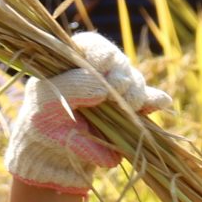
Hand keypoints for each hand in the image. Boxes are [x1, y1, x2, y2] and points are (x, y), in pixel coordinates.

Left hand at [4, 32, 173, 195]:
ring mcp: (116, 91)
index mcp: (75, 61)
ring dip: (135, 92)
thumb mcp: (46, 103)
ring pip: (134, 81)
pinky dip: (154, 101)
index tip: (103, 65)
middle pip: (119, 63)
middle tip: (117, 94)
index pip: (93, 45)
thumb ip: (72, 89)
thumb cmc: (41, 123)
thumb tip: (104, 88)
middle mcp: (99, 72)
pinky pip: (148, 101)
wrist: (52, 155)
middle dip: (121, 78)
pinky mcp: (130, 110)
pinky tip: (160, 102)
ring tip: (130, 106)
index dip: (102, 53)